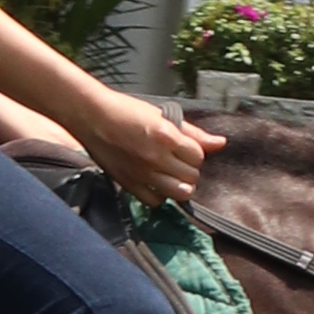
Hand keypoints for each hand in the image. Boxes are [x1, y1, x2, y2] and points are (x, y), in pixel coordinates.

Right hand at [80, 86, 215, 201]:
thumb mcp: (162, 116)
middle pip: (192, 176)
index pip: (198, 156)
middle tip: (178, 161)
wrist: (92, 116)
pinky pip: (155, 201)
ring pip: (180, 193)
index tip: (185, 149)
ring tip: (171, 174)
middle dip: (189, 169)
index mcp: (166, 136)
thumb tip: (220, 143)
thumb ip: (193, 133)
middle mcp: (156, 157)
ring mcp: (142, 173)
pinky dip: (160, 195)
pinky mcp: (129, 183)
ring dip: (179, 184)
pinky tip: (156, 183)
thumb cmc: (126, 111)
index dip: (194, 153)